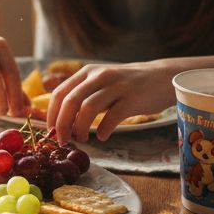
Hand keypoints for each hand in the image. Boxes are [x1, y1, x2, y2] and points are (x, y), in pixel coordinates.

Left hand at [45, 61, 176, 142]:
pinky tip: (102, 136)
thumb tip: (62, 120)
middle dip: (62, 124)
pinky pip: (112, 116)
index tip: (51, 131)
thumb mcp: (102, 83)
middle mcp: (99, 76)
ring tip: (83, 140)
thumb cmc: (128, 86)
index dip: (52, 114)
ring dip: (80, 128)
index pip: (60, 93)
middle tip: (63, 140)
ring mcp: (116, 86)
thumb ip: (84, 95)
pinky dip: (103, 129)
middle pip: (71, 101)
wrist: (162, 77)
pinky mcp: (132, 98)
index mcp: (87, 72)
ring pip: (88, 108)